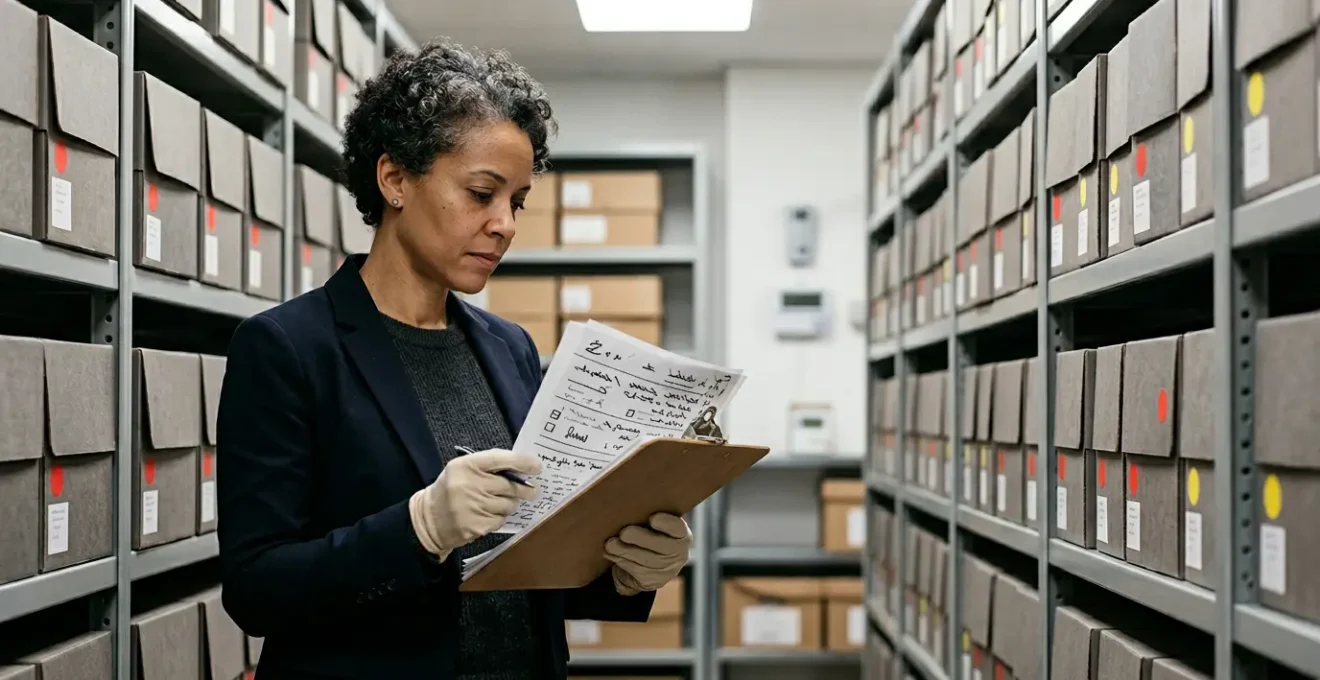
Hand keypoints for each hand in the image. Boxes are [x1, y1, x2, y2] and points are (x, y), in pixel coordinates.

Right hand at [408, 449, 541, 558]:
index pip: (499, 459)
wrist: (429, 519)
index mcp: (466, 466)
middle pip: (509, 486)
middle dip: (524, 489)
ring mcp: (472, 507)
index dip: (522, 462)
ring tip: (499, 503)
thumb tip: (522, 468)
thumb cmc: (452, 489)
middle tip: (532, 491)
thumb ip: (489, 466)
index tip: (537, 466)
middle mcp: (469, 485)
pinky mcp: (476, 526)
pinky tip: (488, 514)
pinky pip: (501, 520)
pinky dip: (499, 517)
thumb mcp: (463, 469)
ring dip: (510, 504)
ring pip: (509, 505)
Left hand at [604, 513, 690, 595]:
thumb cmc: (649, 535)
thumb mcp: (655, 526)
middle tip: (624, 532)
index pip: (678, 528)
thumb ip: (648, 516)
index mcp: (681, 534)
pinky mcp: (653, 581)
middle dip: (641, 538)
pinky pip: (636, 570)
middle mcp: (679, 554)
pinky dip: (621, 560)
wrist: (647, 565)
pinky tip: (610, 553)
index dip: (667, 524)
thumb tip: (631, 501)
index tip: (652, 518)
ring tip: (610, 543)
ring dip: (625, 551)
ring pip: (645, 560)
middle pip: (661, 546)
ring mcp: (667, 570)